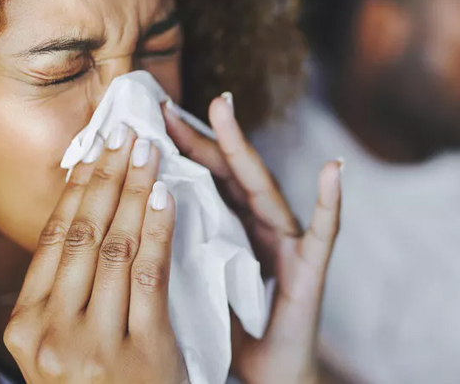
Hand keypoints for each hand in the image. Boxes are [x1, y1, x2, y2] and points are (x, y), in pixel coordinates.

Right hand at [4, 127, 187, 383]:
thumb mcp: (58, 350)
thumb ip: (62, 296)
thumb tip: (80, 214)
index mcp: (25, 328)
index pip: (53, 239)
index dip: (77, 188)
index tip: (95, 148)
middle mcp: (51, 333)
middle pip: (82, 234)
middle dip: (106, 176)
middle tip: (125, 133)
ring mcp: (95, 345)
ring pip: (116, 247)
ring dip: (134, 191)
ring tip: (147, 152)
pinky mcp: (142, 352)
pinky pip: (150, 274)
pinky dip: (158, 229)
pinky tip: (166, 196)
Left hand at [164, 94, 341, 383]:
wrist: (268, 374)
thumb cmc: (229, 329)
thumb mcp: (195, 282)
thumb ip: (176, 249)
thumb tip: (126, 221)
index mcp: (229, 226)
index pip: (202, 177)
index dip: (178, 146)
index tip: (149, 116)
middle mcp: (258, 225)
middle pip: (226, 172)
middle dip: (200, 133)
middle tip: (168, 103)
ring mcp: (287, 242)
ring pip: (262, 187)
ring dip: (243, 147)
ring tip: (224, 109)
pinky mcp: (309, 268)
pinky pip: (324, 232)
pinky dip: (330, 201)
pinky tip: (332, 170)